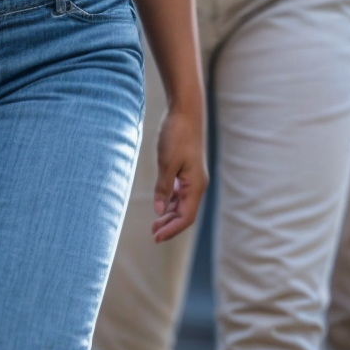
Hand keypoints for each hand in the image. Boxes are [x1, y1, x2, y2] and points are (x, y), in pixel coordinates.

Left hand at [150, 98, 207, 242]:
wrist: (185, 113)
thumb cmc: (176, 136)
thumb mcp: (166, 163)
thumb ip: (163, 187)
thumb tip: (159, 211)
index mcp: (195, 186)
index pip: (185, 217)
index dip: (171, 229)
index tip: (155, 237)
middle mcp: (197, 185)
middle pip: (185, 213)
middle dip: (169, 225)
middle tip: (152, 233)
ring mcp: (192, 177)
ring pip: (182, 203)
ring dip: (169, 214)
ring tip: (155, 223)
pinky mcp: (186, 169)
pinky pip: (180, 192)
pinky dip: (170, 201)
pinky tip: (161, 204)